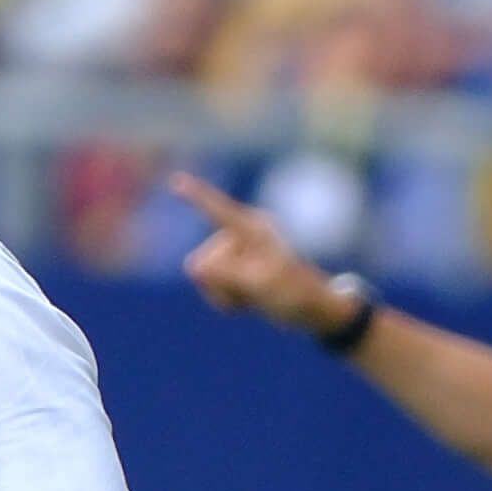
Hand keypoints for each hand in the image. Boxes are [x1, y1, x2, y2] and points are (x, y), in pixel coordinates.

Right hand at [167, 172, 350, 335]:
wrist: (314, 309)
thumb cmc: (294, 293)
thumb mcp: (260, 285)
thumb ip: (224, 275)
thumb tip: (194, 268)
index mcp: (251, 229)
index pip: (217, 210)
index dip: (195, 195)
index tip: (176, 180)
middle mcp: (241, 234)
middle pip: (204, 261)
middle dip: (222, 284)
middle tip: (255, 291)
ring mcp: (237, 251)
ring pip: (204, 276)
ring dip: (225, 294)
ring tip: (254, 295)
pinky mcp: (234, 267)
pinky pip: (210, 285)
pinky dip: (226, 298)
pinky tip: (249, 299)